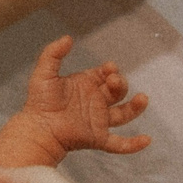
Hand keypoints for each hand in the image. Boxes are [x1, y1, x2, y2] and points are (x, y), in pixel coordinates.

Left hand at [17, 35, 150, 153]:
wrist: (36, 127)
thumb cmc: (38, 101)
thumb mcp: (44, 73)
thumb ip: (53, 53)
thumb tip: (68, 38)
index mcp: (86, 85)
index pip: (106, 74)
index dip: (111, 70)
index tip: (109, 68)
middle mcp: (95, 102)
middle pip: (118, 92)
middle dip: (121, 84)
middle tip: (114, 80)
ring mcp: (98, 121)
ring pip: (124, 114)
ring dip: (136, 107)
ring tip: (142, 99)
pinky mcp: (97, 138)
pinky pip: (119, 144)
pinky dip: (134, 144)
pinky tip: (146, 140)